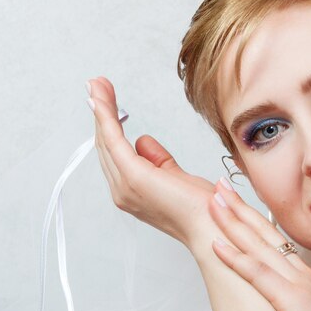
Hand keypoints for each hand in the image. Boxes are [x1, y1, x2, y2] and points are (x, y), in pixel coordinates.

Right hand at [87, 76, 219, 248]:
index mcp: (131, 190)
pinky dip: (107, 118)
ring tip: (99, 84)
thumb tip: (142, 141)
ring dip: (102, 109)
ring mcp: (124, 186)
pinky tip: (102, 100)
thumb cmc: (200, 206)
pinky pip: (114, 141)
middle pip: (105, 143)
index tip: (107, 99)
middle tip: (99, 84)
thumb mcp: (175, 175)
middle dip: (102, 111)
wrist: (211, 225)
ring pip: (106, 139)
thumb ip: (157, 159)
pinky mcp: (133, 177)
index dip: (109, 124)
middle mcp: (121, 190)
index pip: (115, 151)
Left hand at [209, 179, 310, 310]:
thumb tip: (290, 295)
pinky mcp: (291, 300)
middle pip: (263, 231)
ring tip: (213, 201)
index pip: (273, 237)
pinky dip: (235, 257)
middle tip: (220, 187)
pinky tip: (217, 245)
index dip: (253, 217)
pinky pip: (257, 273)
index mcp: (305, 273)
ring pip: (257, 244)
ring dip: (232, 221)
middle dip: (239, 207)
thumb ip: (303, 297)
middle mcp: (299, 271)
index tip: (236, 201)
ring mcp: (295, 283)